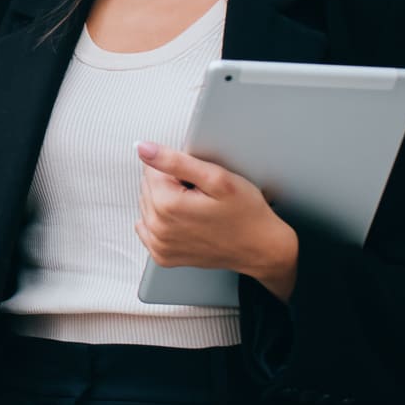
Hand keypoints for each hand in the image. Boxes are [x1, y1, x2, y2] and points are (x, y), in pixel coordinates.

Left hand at [133, 140, 298, 301]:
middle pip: (148, 187)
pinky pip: (148, 227)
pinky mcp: (162, 256)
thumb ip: (175, 160)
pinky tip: (185, 222)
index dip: (179, 171)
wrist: (261, 248)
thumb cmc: (246, 214)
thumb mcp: (217, 178)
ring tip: (197, 209)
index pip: (152, 169)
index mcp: (168, 206)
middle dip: (172, 185)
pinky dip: (162, 221)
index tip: (199, 183)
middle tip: (201, 196)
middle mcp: (158, 229)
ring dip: (167, 202)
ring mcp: (159, 245)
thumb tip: (143, 148)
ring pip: (148, 205)